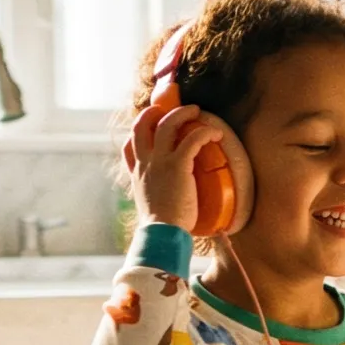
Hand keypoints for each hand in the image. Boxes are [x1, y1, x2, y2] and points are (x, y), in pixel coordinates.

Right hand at [124, 101, 231, 232]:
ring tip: (196, 111)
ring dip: (183, 113)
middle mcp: (145, 164)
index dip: (137, 133)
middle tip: (172, 109)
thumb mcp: (150, 208)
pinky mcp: (177, 165)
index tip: (148, 126)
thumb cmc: (161, 228)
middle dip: (155, 112)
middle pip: (141, 126)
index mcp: (137, 175)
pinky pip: (192, 138)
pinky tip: (216, 133)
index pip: (128, 147)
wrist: (161, 234)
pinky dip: (205, 132)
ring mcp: (159, 162)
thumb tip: (168, 205)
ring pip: (167, 124)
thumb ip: (157, 199)